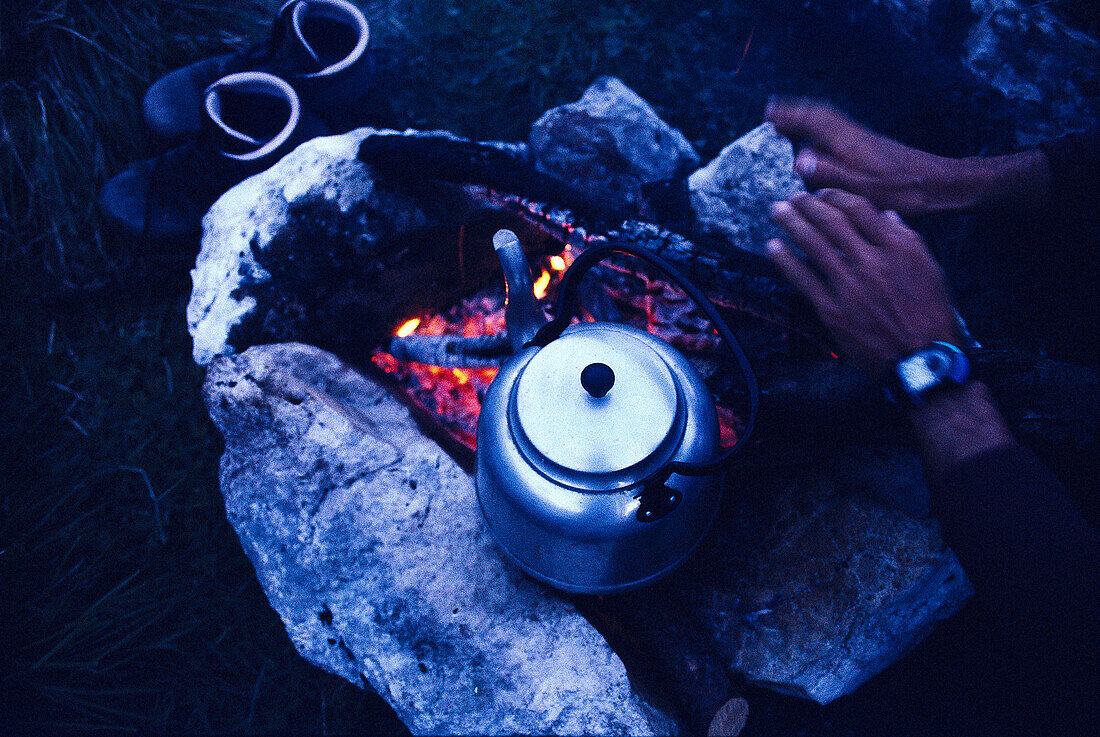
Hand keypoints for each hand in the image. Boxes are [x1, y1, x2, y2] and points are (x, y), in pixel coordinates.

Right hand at [765, 97, 966, 217]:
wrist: (942, 185)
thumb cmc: (907, 191)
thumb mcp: (865, 188)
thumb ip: (831, 173)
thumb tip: (799, 160)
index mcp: (851, 143)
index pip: (815, 120)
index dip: (790, 115)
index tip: (769, 114)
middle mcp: (856, 136)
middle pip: (821, 116)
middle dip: (796, 114)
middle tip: (773, 115)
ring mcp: (866, 141)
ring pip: (830, 125)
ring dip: (808, 123)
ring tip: (789, 129)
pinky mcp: (873, 150)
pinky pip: (839, 134)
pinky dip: (822, 135)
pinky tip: (821, 149)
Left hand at [767, 189, 960, 377]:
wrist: (923, 357)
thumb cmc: (930, 314)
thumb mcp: (930, 268)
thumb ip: (907, 239)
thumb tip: (885, 215)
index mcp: (899, 247)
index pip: (860, 210)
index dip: (835, 197)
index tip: (822, 194)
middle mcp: (873, 262)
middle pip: (832, 223)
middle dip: (808, 206)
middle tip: (792, 198)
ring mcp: (850, 286)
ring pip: (814, 245)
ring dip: (792, 224)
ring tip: (777, 212)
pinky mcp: (833, 310)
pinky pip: (803, 280)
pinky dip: (785, 260)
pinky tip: (773, 246)